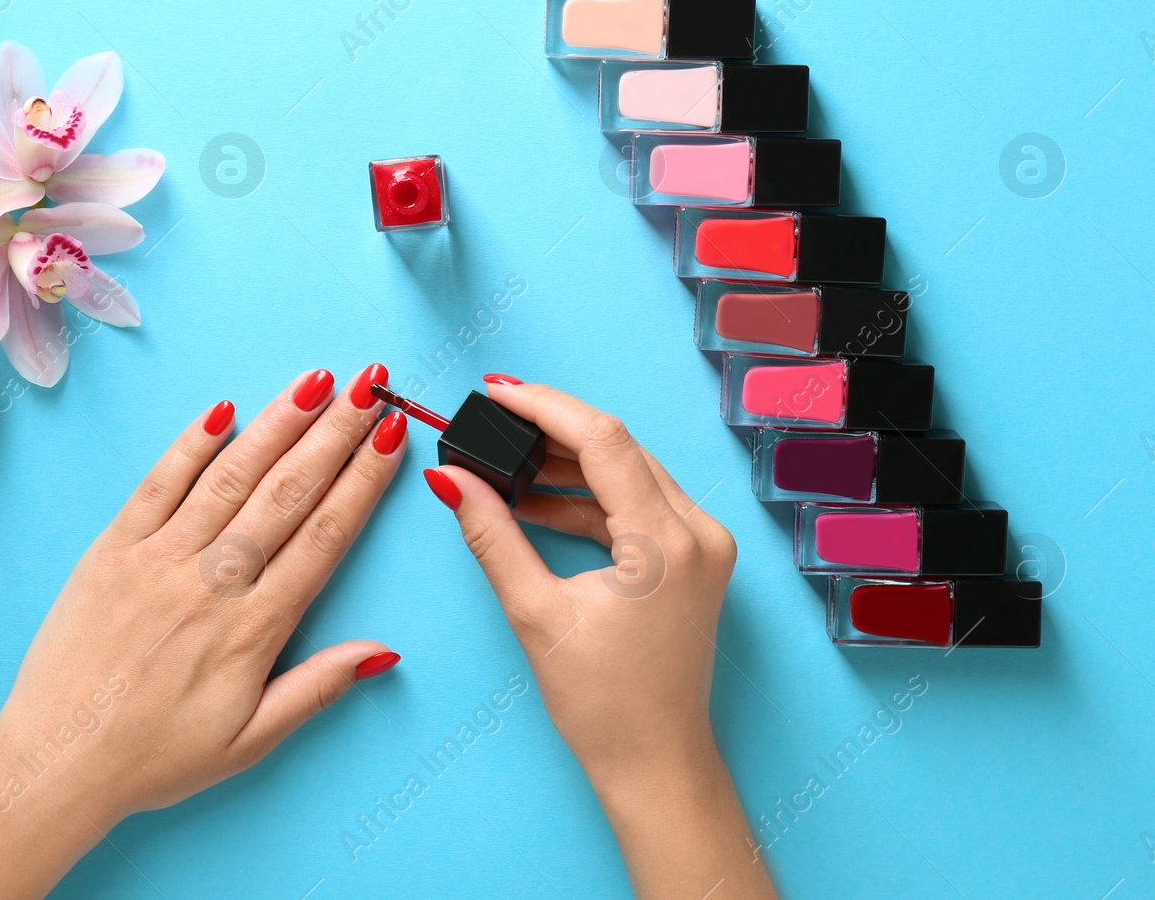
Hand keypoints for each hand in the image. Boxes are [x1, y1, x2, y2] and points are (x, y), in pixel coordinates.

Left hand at [0, 365, 408, 898]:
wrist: (55, 762)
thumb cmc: (154, 757)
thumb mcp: (250, 741)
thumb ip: (317, 688)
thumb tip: (384, 651)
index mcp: (252, 628)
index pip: (323, 536)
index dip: (362, 480)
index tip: (390, 435)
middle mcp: (210, 582)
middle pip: (286, 492)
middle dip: (333, 432)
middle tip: (367, 384)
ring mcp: (158, 559)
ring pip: (230, 476)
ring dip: (276, 423)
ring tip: (314, 382)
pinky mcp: (111, 550)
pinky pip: (157, 484)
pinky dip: (190, 444)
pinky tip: (222, 410)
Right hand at [424, 378, 774, 898]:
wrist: (656, 763)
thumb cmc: (604, 705)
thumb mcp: (535, 613)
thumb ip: (492, 536)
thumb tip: (451, 478)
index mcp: (667, 541)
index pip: (603, 439)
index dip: (543, 406)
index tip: (495, 390)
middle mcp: (698, 532)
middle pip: (619, 448)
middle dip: (551, 429)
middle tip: (492, 419)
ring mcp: (703, 545)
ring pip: (629, 472)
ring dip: (567, 465)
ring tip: (504, 463)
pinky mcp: (694, 559)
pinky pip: (638, 504)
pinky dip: (588, 499)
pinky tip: (537, 502)